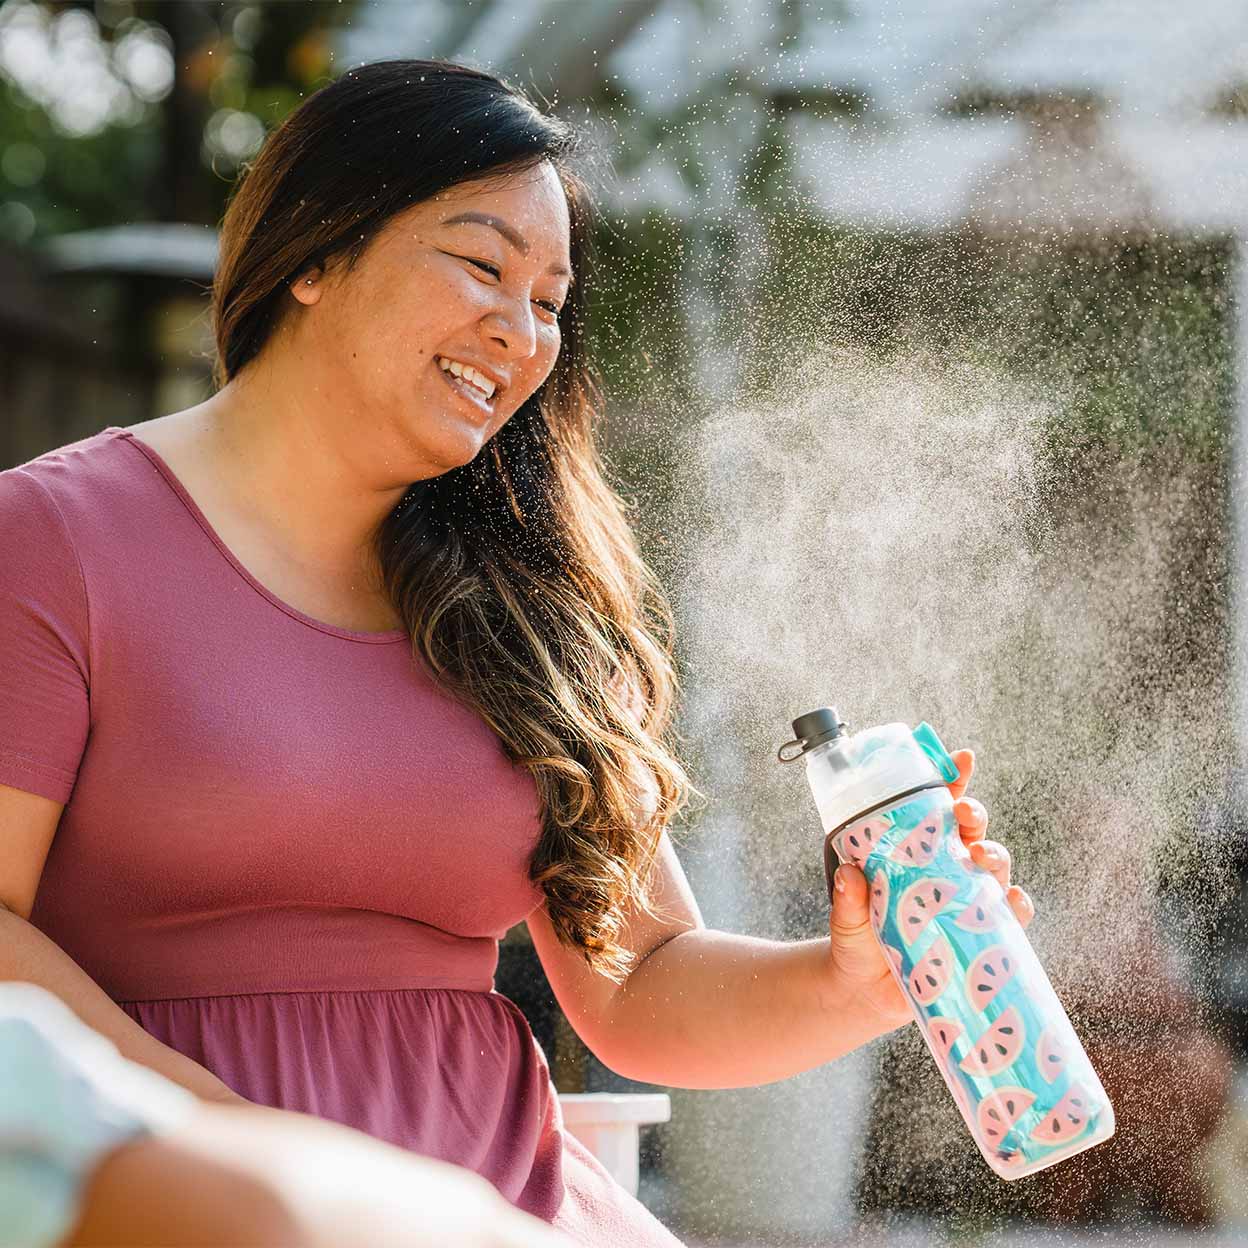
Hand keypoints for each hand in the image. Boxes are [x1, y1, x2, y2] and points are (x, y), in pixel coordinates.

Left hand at [823, 748, 1035, 1029]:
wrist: (866, 993)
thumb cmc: (857, 942)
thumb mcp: (846, 920)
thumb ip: (847, 901)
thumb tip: (851, 877)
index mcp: (914, 851)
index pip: (935, 808)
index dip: (952, 780)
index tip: (961, 758)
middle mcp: (946, 868)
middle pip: (970, 830)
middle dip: (973, 814)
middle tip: (963, 812)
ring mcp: (966, 899)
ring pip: (994, 866)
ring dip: (995, 854)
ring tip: (981, 854)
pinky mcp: (982, 934)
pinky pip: (1010, 915)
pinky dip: (1016, 905)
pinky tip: (1012, 901)